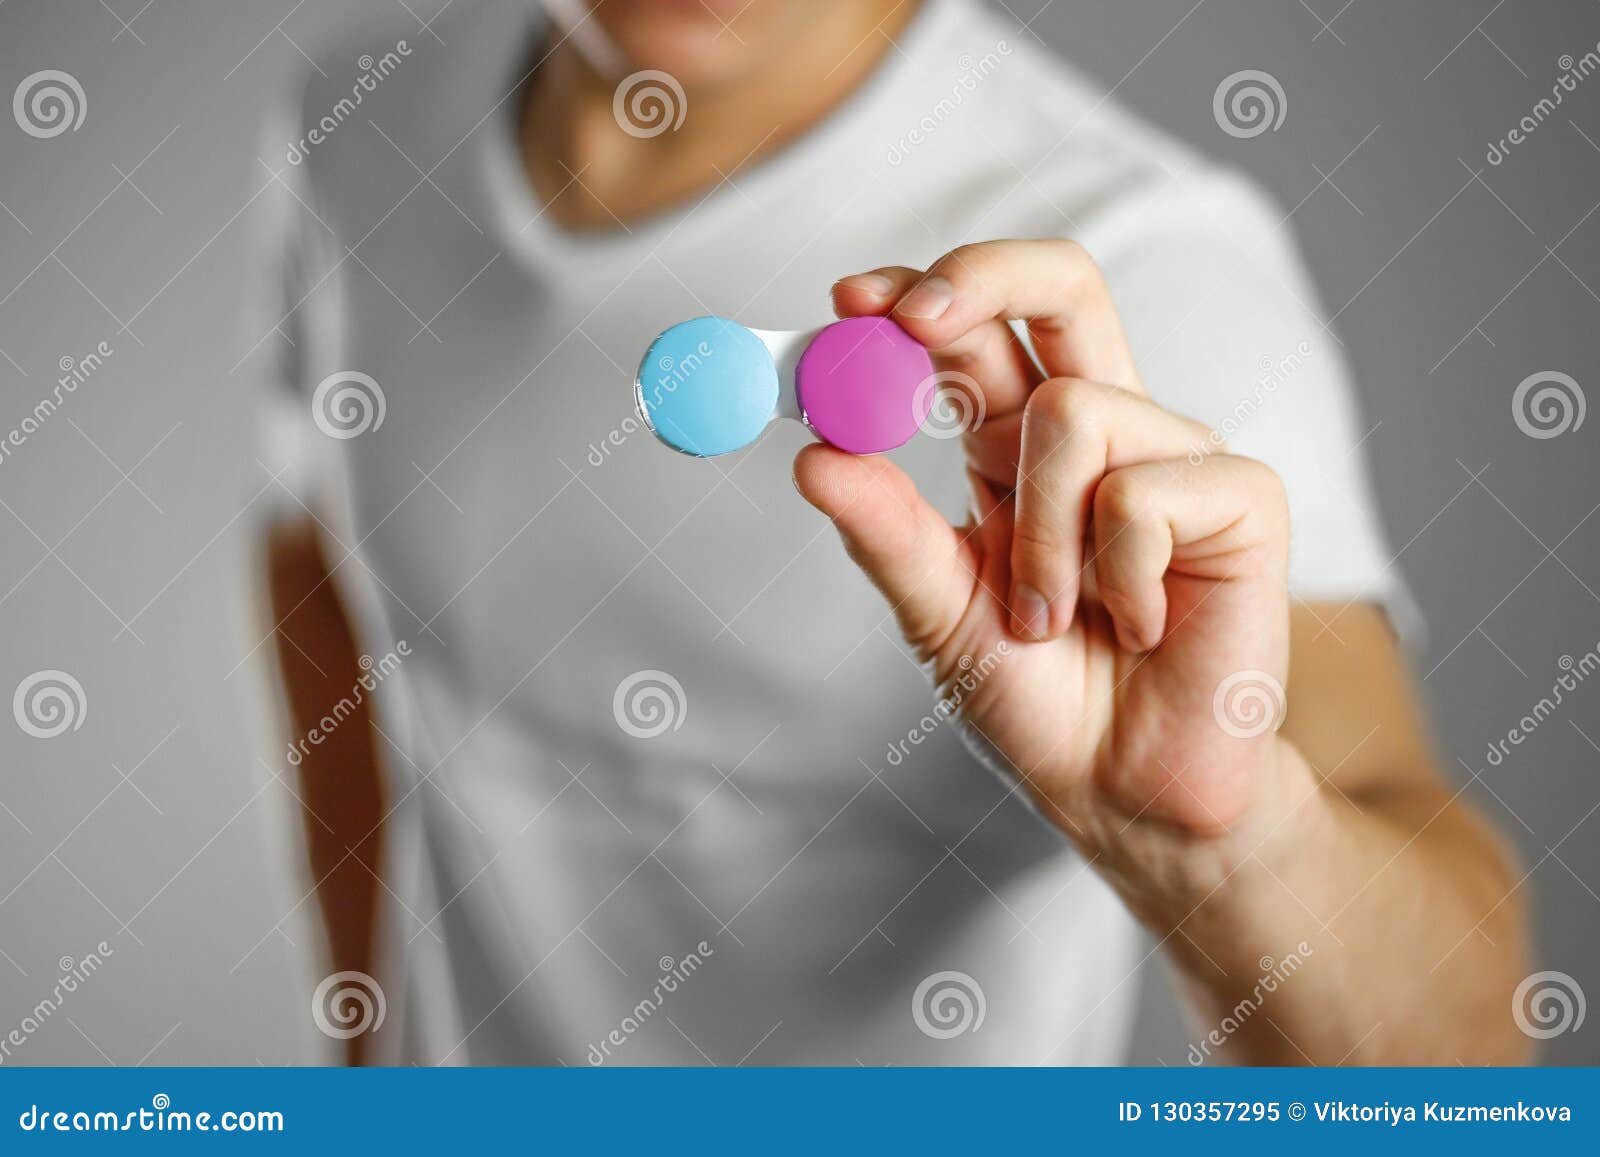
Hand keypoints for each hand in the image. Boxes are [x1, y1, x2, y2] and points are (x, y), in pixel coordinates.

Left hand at [796, 240, 1297, 857]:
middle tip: (908, 319)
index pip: (978, 330)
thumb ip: (886, 532)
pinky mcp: (1243, 498)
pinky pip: (1143, 490)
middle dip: (980, 275)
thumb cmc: (1038, 696)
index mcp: (1020, 444)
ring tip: (1046, 617)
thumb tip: (811, 454)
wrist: (1123, 789)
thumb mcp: (939, 611)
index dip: (914, 296)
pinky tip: (1136, 626)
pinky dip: (1114, 573)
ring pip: (1073, 410)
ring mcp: (1176, 456)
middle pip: (1063, 282)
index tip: (847, 298)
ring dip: (1036, 533)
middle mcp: (1102, 430)